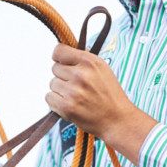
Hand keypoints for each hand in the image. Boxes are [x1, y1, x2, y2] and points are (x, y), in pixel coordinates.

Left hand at [46, 44, 156, 164]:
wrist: (117, 119)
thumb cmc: (110, 93)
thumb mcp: (102, 68)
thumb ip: (84, 57)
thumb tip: (67, 47)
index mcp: (89, 62)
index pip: (59, 50)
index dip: (59, 58)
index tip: (64, 63)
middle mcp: (80, 75)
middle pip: (54, 68)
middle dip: (63, 76)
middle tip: (77, 85)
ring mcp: (72, 91)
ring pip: (52, 83)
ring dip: (60, 90)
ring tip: (77, 96)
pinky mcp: (66, 106)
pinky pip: (49, 97)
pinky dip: (56, 102)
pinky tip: (70, 104)